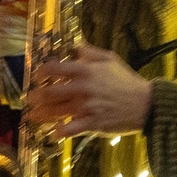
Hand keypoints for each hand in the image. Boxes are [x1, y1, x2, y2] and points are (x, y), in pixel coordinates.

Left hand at [24, 45, 153, 137]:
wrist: (145, 104)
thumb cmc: (127, 81)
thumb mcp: (111, 59)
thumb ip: (90, 52)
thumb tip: (76, 44)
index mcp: (86, 71)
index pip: (54, 68)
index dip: (42, 72)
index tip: (38, 76)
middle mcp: (83, 88)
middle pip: (50, 92)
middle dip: (36, 96)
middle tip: (30, 99)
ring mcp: (87, 107)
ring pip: (56, 112)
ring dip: (42, 114)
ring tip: (34, 116)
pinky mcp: (92, 123)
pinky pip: (71, 129)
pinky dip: (60, 132)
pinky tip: (55, 132)